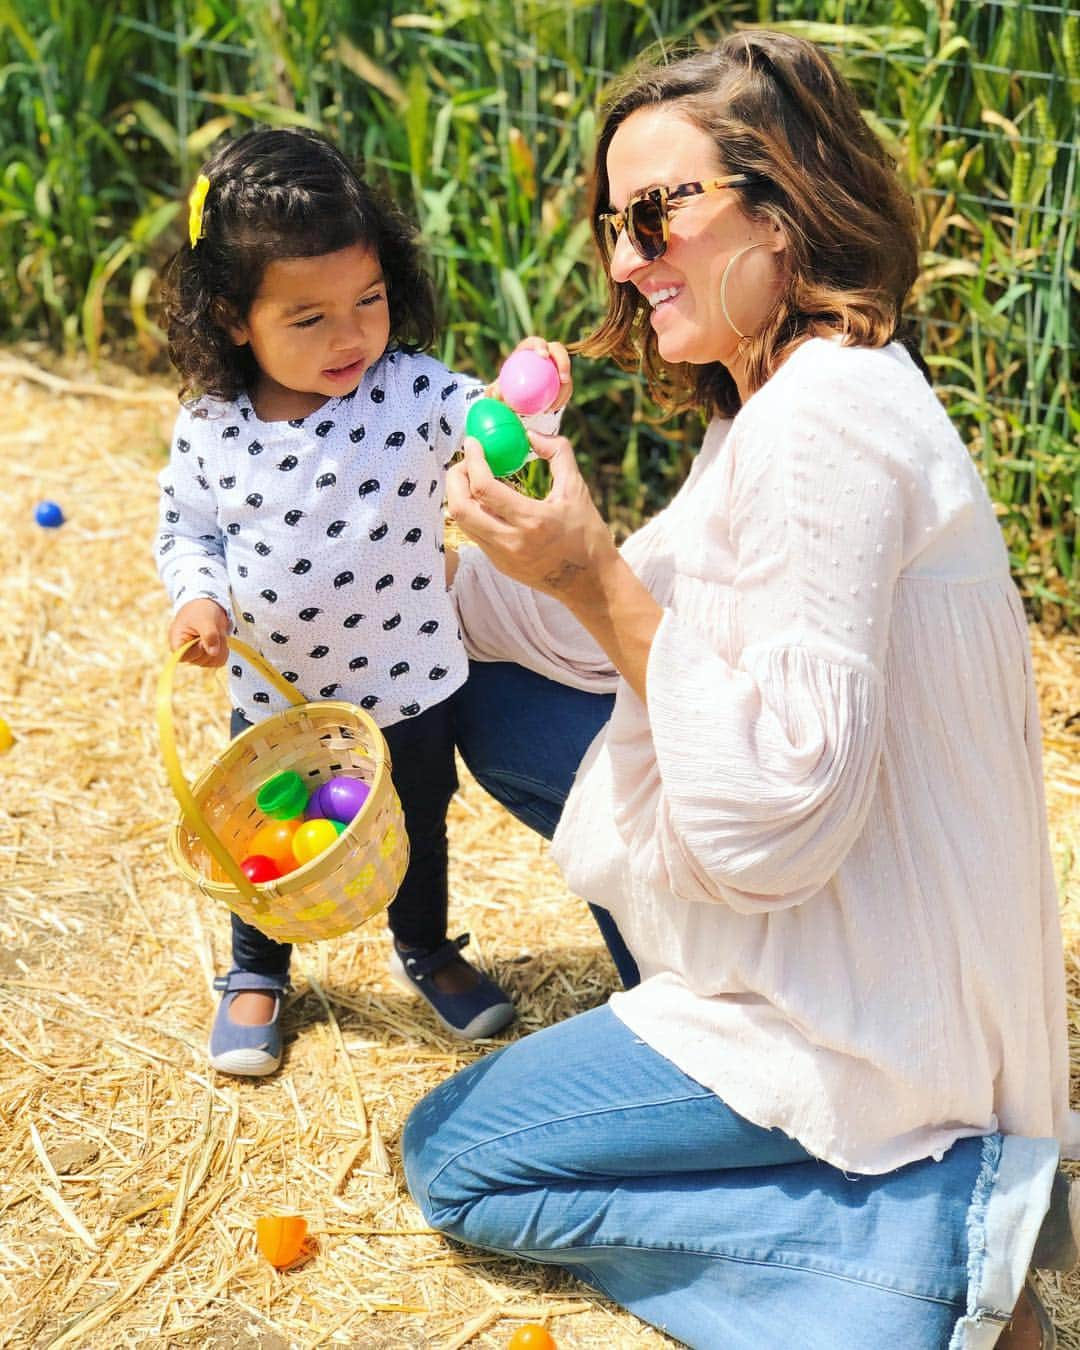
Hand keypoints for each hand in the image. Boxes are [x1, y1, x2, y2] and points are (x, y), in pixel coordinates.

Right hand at [169, 598, 230, 666]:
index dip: (196, 651)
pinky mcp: (207, 655)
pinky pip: (219, 660)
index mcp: (177, 642)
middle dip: (212, 645)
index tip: (202, 640)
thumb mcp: (206, 619)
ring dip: (220, 647)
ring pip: (212, 662)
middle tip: (213, 630)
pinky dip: (223, 650)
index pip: (184, 658)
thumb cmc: (201, 610)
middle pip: (200, 661)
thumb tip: (213, 653)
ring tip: (216, 633)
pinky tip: (220, 639)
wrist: (209, 605)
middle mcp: (186, 651)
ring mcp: (197, 655)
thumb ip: (209, 635)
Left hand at [446, 430, 614, 603]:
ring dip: (461, 496)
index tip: (473, 443)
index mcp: (532, 521)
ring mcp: (502, 556)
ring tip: (473, 478)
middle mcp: (511, 542)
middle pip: (460, 507)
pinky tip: (487, 500)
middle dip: (455, 478)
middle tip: (466, 461)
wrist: (590, 583)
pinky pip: (475, 533)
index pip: (484, 487)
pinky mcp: (499, 565)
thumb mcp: (578, 489)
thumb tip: (531, 433)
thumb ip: (557, 453)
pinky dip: (474, 512)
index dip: (472, 460)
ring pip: (462, 522)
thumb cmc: (587, 535)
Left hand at [488, 336, 572, 412]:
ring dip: (566, 386)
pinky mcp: (561, 378)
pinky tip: (554, 408)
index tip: (543, 356)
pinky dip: (562, 398)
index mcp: (528, 349)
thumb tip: (496, 393)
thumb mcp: (497, 389)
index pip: (536, 342)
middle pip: (558, 351)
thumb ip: (494, 391)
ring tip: (557, 400)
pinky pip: (566, 387)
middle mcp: (545, 354)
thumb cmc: (504, 388)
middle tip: (562, 378)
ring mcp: (555, 365)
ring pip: (565, 372)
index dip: (541, 345)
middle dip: (564, 361)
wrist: (514, 395)